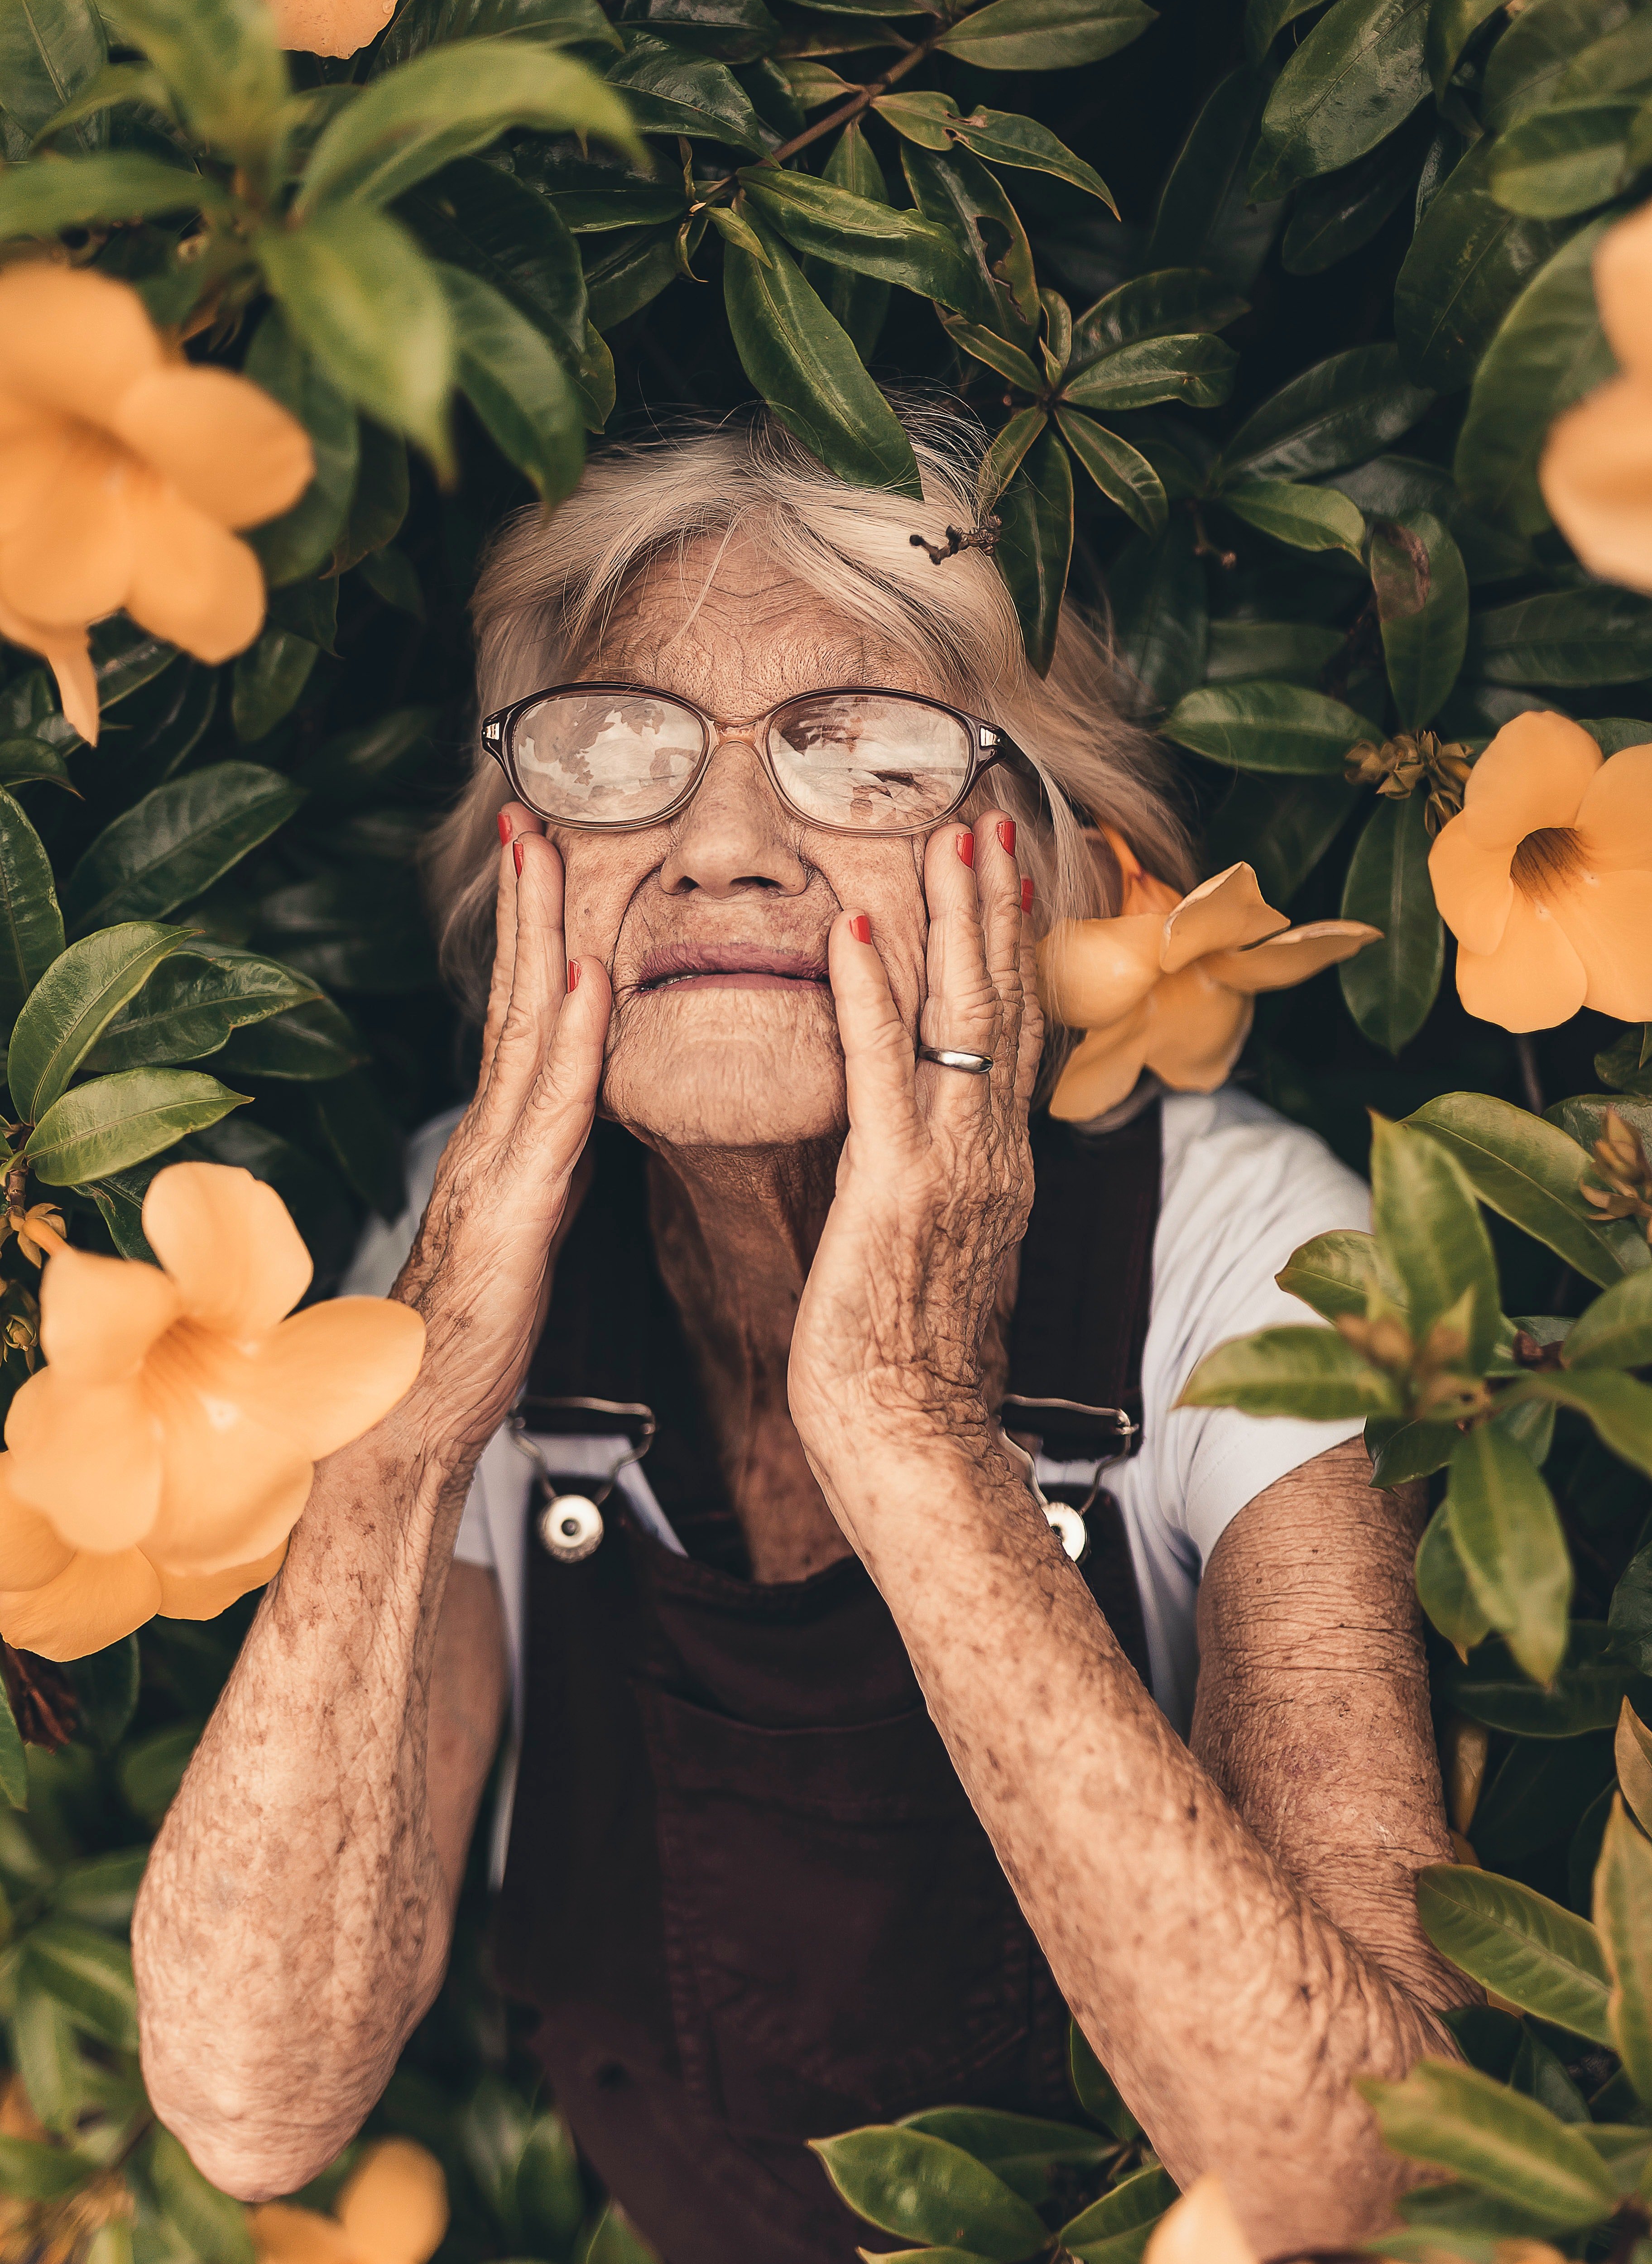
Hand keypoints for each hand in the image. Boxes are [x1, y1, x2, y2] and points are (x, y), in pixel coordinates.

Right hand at [390, 808, 609, 1472]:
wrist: (416, 1419)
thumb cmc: (472, 1334)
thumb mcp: (527, 1230)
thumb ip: (548, 1166)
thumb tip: (575, 1121)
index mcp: (500, 1140)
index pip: (523, 1016)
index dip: (533, 934)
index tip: (542, 856)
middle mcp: (490, 1136)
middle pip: (514, 999)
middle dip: (524, 903)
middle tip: (530, 815)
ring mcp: (495, 1168)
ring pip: (526, 1034)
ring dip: (540, 940)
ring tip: (547, 857)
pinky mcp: (512, 1213)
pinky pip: (551, 1115)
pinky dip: (573, 1045)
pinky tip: (588, 984)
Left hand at [788, 808, 1041, 1484]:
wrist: (917, 1448)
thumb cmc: (910, 1366)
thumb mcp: (936, 1254)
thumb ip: (942, 1186)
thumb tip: (931, 1148)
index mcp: (997, 1167)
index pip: (1012, 1033)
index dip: (1012, 946)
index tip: (1006, 872)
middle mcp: (990, 1154)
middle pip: (1004, 1004)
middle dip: (996, 905)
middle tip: (988, 815)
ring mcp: (951, 1170)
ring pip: (962, 1019)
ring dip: (953, 920)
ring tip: (945, 836)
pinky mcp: (894, 1193)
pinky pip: (881, 1074)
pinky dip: (868, 995)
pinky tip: (852, 928)